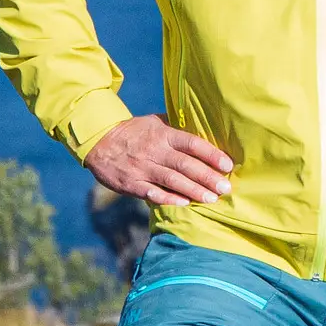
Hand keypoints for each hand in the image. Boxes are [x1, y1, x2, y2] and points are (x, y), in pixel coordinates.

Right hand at [85, 114, 233, 206]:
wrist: (98, 141)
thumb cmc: (133, 132)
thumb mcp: (154, 122)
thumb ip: (176, 128)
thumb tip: (203, 129)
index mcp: (163, 134)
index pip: (191, 143)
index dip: (211, 154)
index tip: (228, 164)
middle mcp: (154, 150)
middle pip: (185, 165)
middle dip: (207, 177)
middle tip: (226, 188)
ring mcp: (142, 168)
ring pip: (172, 180)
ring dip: (194, 191)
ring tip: (212, 199)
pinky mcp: (131, 183)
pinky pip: (152, 192)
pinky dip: (169, 198)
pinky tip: (185, 203)